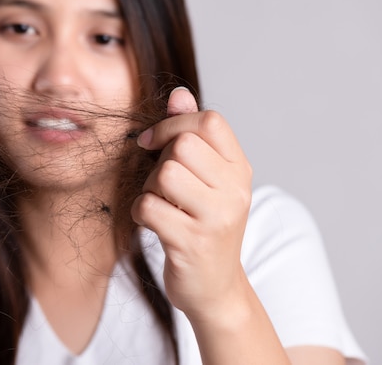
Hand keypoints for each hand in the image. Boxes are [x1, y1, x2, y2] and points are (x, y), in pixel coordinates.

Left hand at [131, 87, 252, 320]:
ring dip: (149, 188)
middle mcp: (236, 191)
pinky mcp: (192, 243)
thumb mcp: (207, 179)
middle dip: (159, 161)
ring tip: (160, 204)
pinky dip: (140, 212)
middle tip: (161, 185)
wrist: (215, 287)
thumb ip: (193, 135)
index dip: (173, 124)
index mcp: (241, 169)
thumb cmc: (205, 225)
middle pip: (183, 145)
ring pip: (165, 174)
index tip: (153, 143)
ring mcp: (217, 218)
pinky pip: (148, 207)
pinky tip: (153, 224)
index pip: (210, 121)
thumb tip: (179, 94)